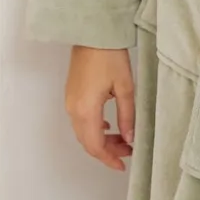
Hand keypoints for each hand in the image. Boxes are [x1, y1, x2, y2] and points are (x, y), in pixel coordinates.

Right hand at [65, 45, 134, 170]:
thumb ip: (127, 115)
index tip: (122, 165)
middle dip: (107, 151)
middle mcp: (73, 109)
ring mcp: (70, 102)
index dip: (109, 159)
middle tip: (128, 151)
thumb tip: (129, 138)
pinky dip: (94, 129)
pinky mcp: (71, 95)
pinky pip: (80, 121)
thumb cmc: (110, 56)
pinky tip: (109, 126)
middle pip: (87, 142)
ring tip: (123, 140)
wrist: (92, 34)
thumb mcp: (125, 87)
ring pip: (83, 133)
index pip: (95, 145)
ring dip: (101, 140)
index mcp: (86, 110)